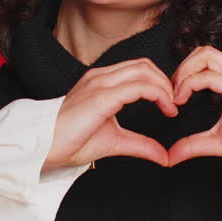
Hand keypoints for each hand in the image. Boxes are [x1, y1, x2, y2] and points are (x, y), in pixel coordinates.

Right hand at [43, 58, 179, 170]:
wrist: (44, 148)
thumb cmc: (71, 142)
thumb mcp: (115, 141)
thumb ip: (140, 144)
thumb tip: (163, 156)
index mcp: (102, 82)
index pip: (139, 69)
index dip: (160, 82)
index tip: (172, 104)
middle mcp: (101, 77)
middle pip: (145, 65)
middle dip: (166, 81)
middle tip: (176, 103)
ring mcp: (100, 84)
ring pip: (144, 70)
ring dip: (165, 86)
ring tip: (172, 106)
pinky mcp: (101, 97)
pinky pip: (139, 87)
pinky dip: (158, 94)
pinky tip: (166, 109)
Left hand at [166, 45, 221, 167]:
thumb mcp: (216, 142)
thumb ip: (192, 144)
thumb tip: (169, 156)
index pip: (203, 60)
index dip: (182, 73)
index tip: (172, 98)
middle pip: (203, 52)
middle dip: (181, 68)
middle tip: (171, 94)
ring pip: (206, 56)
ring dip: (184, 73)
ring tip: (177, 97)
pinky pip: (214, 78)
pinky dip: (192, 84)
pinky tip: (184, 100)